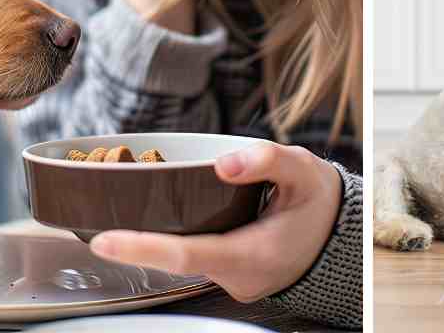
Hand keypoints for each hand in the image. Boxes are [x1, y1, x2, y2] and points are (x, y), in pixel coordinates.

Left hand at [90, 142, 343, 302]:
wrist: (341, 234)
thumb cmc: (321, 202)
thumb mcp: (303, 170)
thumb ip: (267, 161)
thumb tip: (225, 163)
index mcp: (254, 254)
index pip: (186, 255)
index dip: (142, 249)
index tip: (104, 241)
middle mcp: (239, 276)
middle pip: (176, 258)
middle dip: (138, 239)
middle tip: (102, 216)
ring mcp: (235, 281)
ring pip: (184, 258)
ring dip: (157, 238)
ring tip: (128, 210)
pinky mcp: (232, 276)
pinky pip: (197, 257)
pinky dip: (177, 239)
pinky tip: (164, 219)